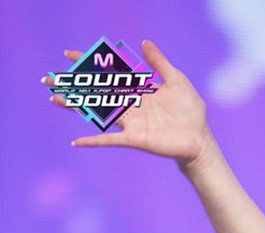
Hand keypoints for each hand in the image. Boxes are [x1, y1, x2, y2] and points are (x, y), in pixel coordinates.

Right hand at [43, 39, 213, 168]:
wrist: (200, 140)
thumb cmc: (191, 112)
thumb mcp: (177, 80)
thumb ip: (159, 63)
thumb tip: (144, 42)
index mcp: (137, 89)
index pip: (108, 72)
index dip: (89, 63)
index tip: (69, 55)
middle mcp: (129, 105)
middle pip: (95, 91)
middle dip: (73, 85)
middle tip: (48, 79)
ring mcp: (130, 122)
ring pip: (97, 112)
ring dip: (75, 107)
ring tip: (54, 100)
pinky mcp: (135, 138)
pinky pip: (110, 140)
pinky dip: (94, 141)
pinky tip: (77, 142)